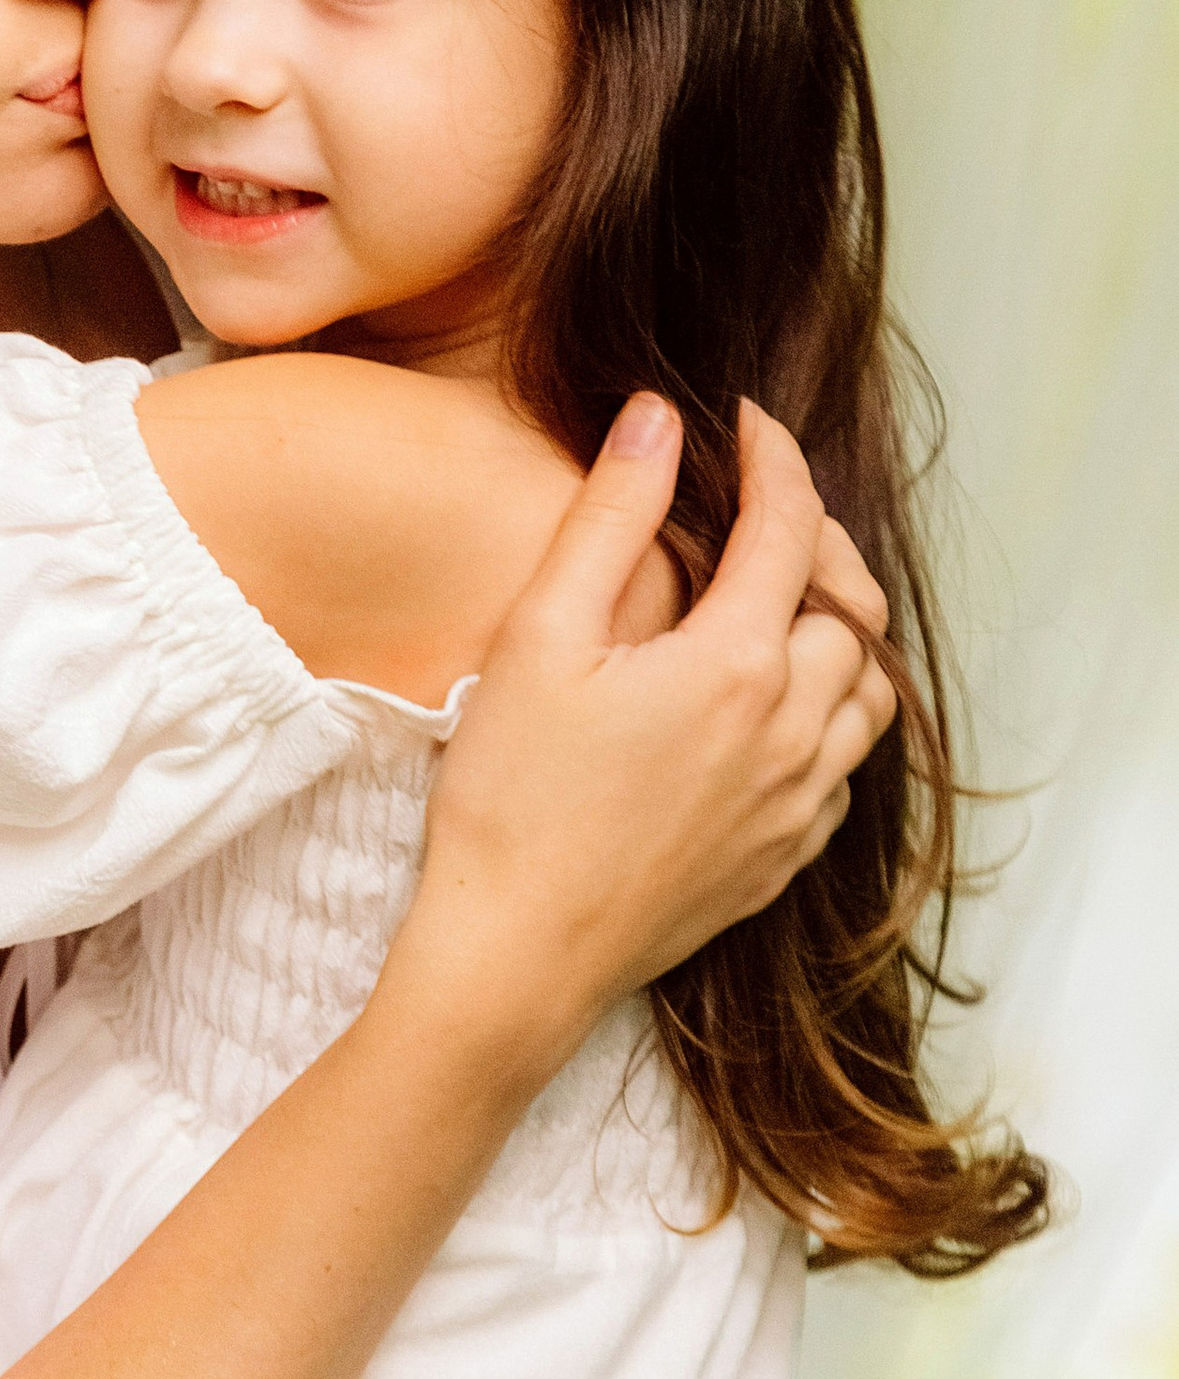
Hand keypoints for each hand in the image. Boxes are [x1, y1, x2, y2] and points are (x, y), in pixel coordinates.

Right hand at [406, 394, 897, 1071]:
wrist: (515, 957)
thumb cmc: (510, 798)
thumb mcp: (538, 638)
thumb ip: (608, 518)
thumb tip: (657, 420)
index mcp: (738, 663)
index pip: (791, 525)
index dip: (774, 458)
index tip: (747, 424)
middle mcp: (794, 731)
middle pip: (853, 608)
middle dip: (816, 546)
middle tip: (756, 519)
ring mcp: (796, 804)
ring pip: (868, 693)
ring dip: (837, 638)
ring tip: (775, 613)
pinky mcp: (782, 860)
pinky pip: (843, 771)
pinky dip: (826, 722)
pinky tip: (764, 718)